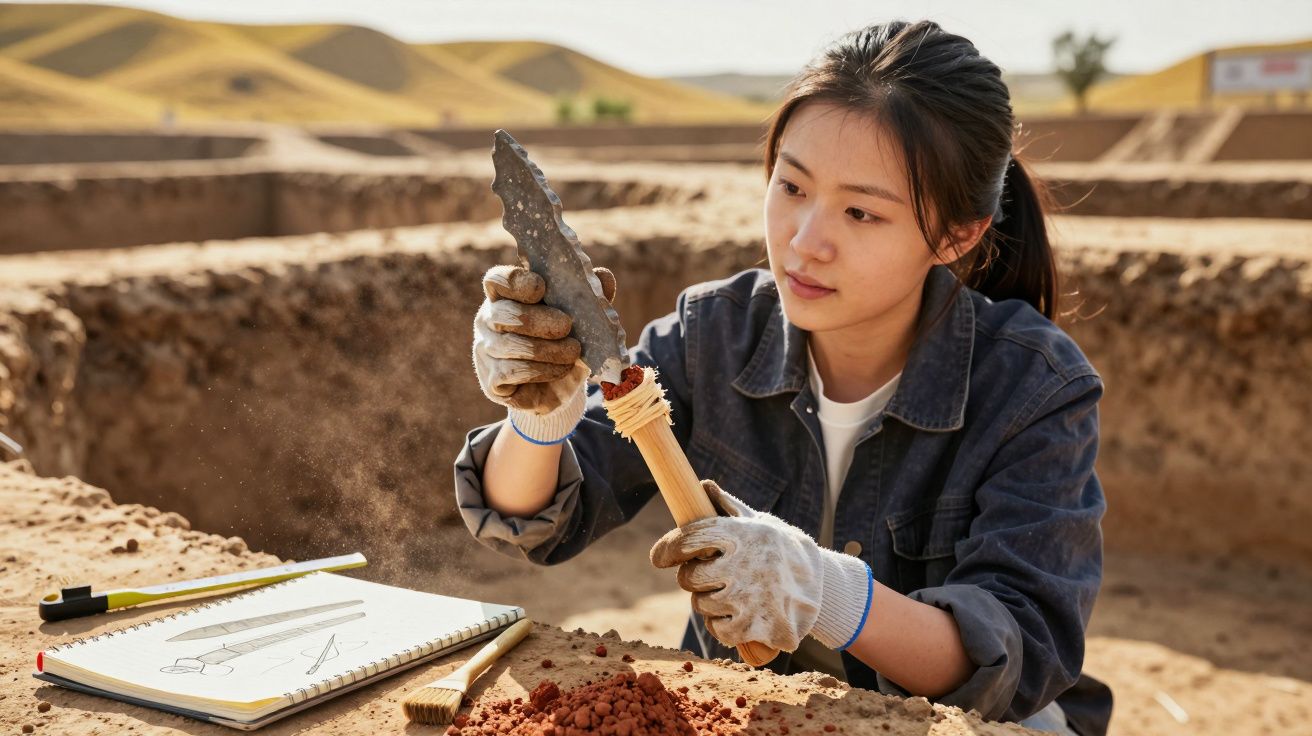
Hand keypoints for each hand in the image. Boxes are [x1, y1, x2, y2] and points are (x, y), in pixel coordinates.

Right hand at [472, 264, 615, 441]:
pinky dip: (541, 370)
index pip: (497, 280)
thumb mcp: (578, 317)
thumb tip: (604, 278)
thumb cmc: (562, 341)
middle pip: (504, 313)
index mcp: (505, 296)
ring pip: (510, 345)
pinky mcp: (491, 381)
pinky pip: (511, 372)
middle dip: (539, 320)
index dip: (516, 282)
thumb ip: (587, 296)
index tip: (541, 287)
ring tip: (573, 352)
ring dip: (547, 349)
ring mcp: (485, 351)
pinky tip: (562, 369)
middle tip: (567, 326)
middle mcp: (488, 320)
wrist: (557, 387)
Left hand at [650, 480, 872, 652]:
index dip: (668, 548)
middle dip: (694, 578)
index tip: (659, 557)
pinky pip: (718, 629)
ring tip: (735, 593)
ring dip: (710, 602)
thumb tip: (703, 485)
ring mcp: (749, 599)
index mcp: (741, 534)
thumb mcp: (760, 523)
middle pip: (690, 577)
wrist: (824, 587)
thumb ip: (729, 507)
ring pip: (702, 605)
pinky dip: (722, 625)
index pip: (689, 539)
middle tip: (712, 575)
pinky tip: (739, 614)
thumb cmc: (783, 550)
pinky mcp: (754, 628)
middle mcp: (743, 565)